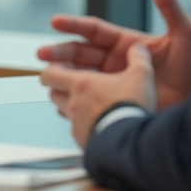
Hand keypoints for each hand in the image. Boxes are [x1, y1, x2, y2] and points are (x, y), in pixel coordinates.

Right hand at [37, 0, 190, 109]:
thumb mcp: (184, 33)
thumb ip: (169, 5)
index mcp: (126, 42)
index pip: (93, 30)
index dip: (73, 25)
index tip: (55, 22)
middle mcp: (115, 61)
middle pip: (80, 53)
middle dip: (59, 52)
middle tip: (41, 55)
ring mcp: (113, 82)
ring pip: (79, 75)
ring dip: (61, 74)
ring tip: (45, 77)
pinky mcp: (115, 102)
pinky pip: (88, 98)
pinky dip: (72, 97)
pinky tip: (58, 98)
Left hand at [40, 44, 154, 147]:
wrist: (130, 141)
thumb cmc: (130, 107)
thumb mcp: (140, 76)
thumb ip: (139, 59)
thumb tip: (140, 49)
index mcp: (81, 84)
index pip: (50, 74)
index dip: (50, 70)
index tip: (56, 68)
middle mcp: (73, 103)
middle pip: (53, 93)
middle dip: (59, 88)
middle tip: (69, 85)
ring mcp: (76, 123)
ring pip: (63, 112)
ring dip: (69, 107)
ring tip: (84, 104)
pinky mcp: (82, 140)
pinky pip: (76, 130)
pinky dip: (82, 125)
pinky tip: (96, 124)